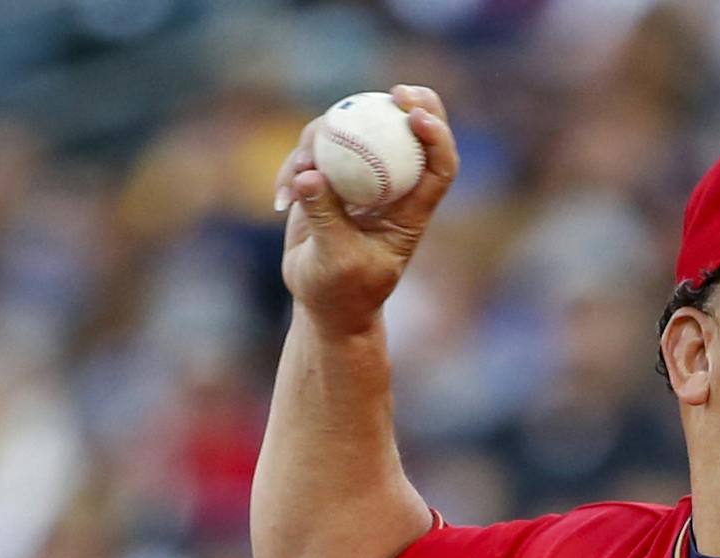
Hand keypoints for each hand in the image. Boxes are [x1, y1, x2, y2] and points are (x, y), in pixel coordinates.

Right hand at [273, 84, 459, 336]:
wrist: (322, 305)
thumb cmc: (341, 293)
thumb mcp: (336, 261)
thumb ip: (324, 218)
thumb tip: (310, 175)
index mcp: (411, 213)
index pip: (438, 169)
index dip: (437, 138)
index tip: (418, 117)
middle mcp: (391, 189)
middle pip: (409, 134)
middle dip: (410, 105)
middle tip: (394, 91)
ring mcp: (360, 178)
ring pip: (354, 133)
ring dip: (323, 142)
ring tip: (296, 179)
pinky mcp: (329, 177)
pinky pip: (315, 151)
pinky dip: (295, 166)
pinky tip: (280, 198)